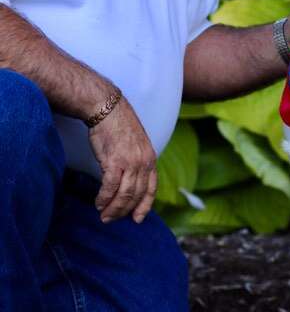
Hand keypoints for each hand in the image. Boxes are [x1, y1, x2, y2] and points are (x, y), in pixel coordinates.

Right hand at [88, 96, 157, 223]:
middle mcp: (143, 162)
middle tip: (112, 219)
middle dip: (125, 211)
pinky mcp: (114, 161)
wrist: (107, 108)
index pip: (152, 188)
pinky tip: (98, 203)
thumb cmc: (118, 125)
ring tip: (104, 215)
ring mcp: (130, 162)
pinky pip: (110, 187)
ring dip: (113, 208)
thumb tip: (131, 180)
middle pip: (137, 195)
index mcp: (150, 157)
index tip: (138, 218)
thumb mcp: (136, 144)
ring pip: (124, 194)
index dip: (145, 205)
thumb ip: (137, 161)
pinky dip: (104, 198)